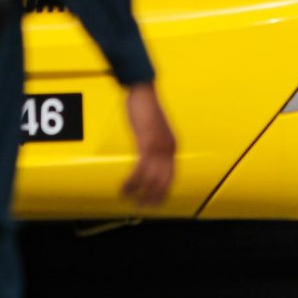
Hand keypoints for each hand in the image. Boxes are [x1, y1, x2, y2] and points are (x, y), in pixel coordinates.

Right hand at [120, 82, 176, 204]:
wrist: (143, 91)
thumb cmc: (145, 109)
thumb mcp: (152, 131)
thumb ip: (153, 145)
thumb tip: (147, 160)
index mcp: (172, 146)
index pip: (171, 177)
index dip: (162, 192)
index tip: (153, 202)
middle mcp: (169, 148)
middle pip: (164, 181)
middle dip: (152, 197)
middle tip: (140, 206)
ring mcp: (159, 146)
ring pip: (152, 179)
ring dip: (140, 192)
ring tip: (130, 199)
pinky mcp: (148, 143)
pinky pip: (141, 169)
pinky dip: (133, 182)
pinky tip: (125, 187)